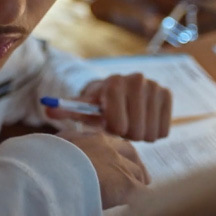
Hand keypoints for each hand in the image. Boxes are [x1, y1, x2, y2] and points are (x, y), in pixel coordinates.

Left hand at [46, 74, 171, 141]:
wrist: (117, 96)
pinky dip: (154, 133)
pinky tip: (144, 123)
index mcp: (113, 83)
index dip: (113, 132)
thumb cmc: (97, 107)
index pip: (118, 124)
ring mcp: (154, 86)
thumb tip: (48, 107)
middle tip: (120, 127)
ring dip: (140, 136)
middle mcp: (136, 79)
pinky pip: (164, 130)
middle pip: (136, 131)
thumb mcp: (82, 109)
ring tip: (130, 125)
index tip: (108, 127)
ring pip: (151, 133)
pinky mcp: (167, 95)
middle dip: (127, 136)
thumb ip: (66, 109)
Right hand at [57, 129, 149, 208]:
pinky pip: (143, 193)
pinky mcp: (126, 185)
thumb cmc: (44, 164)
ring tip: (136, 198)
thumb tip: (57, 151)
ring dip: (137, 184)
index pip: (109, 142)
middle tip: (138, 178)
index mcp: (90, 138)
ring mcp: (120, 166)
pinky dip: (142, 200)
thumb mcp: (52, 149)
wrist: (51, 175)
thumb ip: (61, 148)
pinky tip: (139, 209)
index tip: (114, 164)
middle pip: (130, 153)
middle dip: (135, 165)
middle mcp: (109, 148)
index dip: (115, 154)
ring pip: (138, 174)